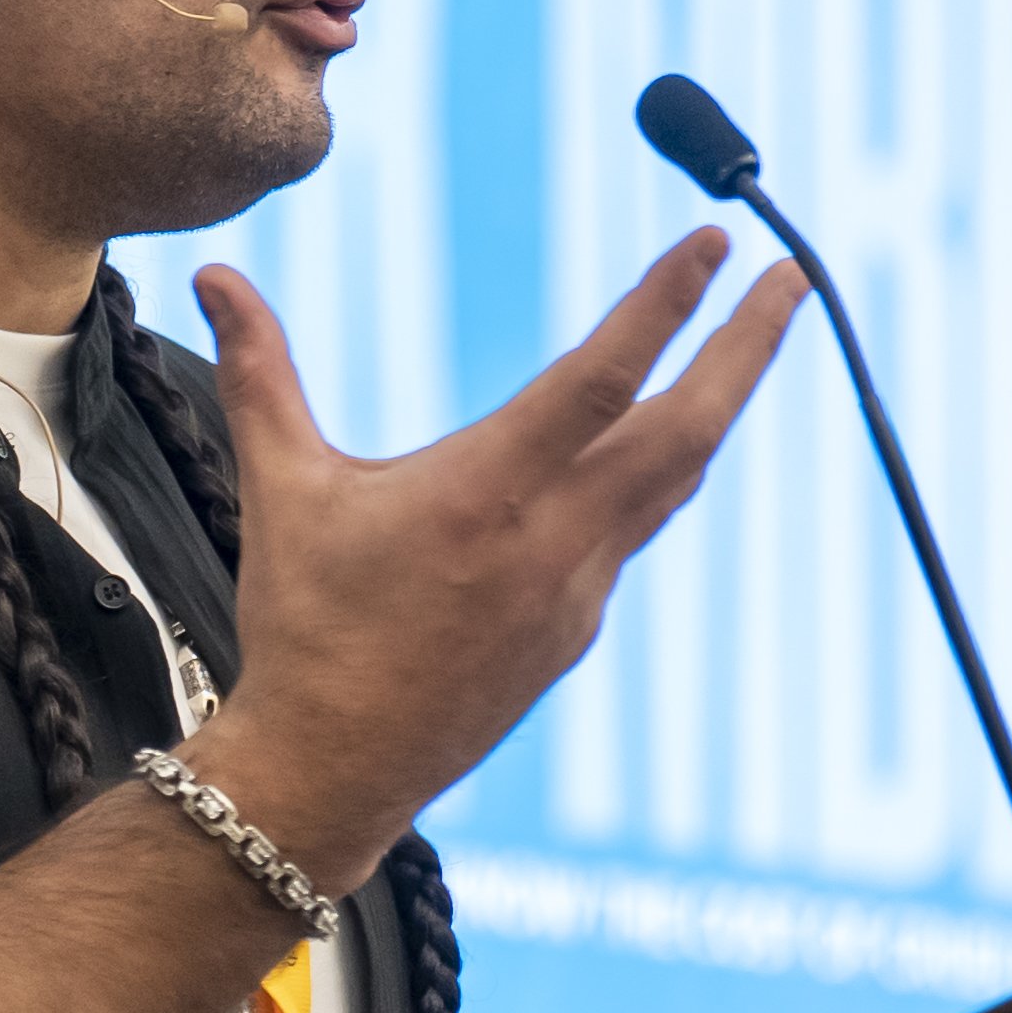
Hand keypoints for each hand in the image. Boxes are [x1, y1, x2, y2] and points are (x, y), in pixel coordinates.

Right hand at [187, 231, 808, 893]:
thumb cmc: (306, 628)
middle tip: (795, 276)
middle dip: (747, 346)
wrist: (334, 769)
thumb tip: (216, 276)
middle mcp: (550, 542)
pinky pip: (631, 532)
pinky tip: (650, 445)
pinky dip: (654, 473)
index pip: (600, 380)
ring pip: (674, 481)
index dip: (665, 306)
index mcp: (484, 495)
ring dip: (719, 404)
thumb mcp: (282, 489)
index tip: (713, 243)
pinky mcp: (576, 629)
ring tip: (749, 342)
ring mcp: (577, 592)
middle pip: (686, 430)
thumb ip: (258, 373)